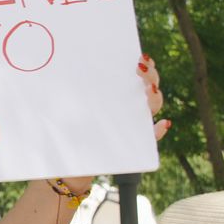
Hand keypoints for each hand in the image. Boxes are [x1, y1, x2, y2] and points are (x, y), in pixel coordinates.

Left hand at [54, 57, 170, 188]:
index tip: (140, 57)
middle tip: (141, 67)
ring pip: (153, 108)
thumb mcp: (64, 111)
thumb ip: (68, 94)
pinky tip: (163, 123)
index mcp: (115, 97)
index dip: (144, 66)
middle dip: (150, 76)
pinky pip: (152, 138)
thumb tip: (61, 70)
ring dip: (155, 97)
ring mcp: (134, 126)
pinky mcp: (136, 146)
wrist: (70, 166)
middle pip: (148, 88)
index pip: (135, 77)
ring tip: (148, 90)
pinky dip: (159, 130)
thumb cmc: (66, 134)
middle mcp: (128, 109)